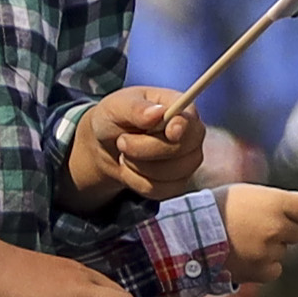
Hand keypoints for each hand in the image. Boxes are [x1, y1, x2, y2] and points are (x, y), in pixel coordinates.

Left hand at [65, 86, 202, 204]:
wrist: (106, 145)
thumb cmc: (115, 118)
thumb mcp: (116, 106)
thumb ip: (135, 108)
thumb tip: (157, 113)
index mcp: (180, 108)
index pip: (190, 121)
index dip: (182, 128)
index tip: (170, 132)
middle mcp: (191, 135)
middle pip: (180, 150)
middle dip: (144, 149)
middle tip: (121, 141)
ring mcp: (188, 161)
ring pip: (170, 174)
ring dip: (137, 165)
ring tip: (126, 152)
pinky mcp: (178, 183)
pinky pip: (159, 190)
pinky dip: (136, 181)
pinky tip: (130, 168)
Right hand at [220, 185, 297, 273]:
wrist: (189, 235)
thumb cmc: (217, 208)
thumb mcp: (247, 194)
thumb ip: (276, 201)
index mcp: (277, 203)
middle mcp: (279, 228)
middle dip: (289, 227)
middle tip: (266, 223)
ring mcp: (271, 251)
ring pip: (282, 249)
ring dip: (270, 245)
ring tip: (241, 238)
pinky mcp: (262, 271)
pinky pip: (273, 267)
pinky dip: (263, 263)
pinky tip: (242, 255)